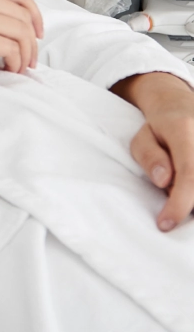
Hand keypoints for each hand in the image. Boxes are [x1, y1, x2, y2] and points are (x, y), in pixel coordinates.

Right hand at [0, 0, 43, 128]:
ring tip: (19, 67)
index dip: (35, 14)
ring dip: (27, 54)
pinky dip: (15, 62)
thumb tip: (5, 26)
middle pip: (25, 15)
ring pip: (22, 32)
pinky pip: (11, 49)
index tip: (37, 31)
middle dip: (33, 40)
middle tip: (30, 57)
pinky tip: (7, 68)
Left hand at [112, 72, 193, 231]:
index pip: (189, 175)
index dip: (179, 204)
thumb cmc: (159, 128)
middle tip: (170, 187)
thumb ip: (149, 157)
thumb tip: (164, 181)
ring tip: (181, 178)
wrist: (183, 107)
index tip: (164, 224)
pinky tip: (186, 181)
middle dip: (184, 199)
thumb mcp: (142, 137)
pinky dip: (190, 188)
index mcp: (185, 130)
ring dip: (190, 193)